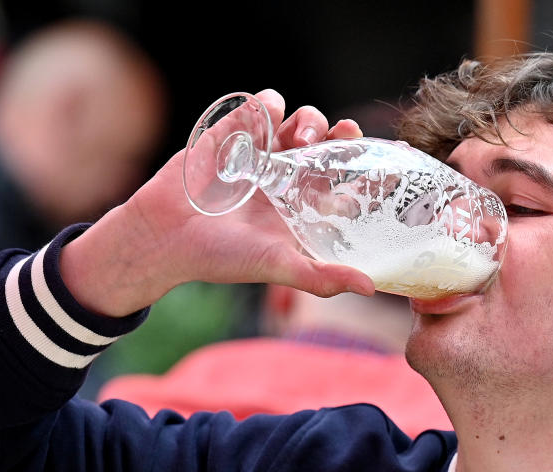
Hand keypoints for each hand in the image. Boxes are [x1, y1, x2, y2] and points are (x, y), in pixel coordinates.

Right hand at [61, 90, 373, 316]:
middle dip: (341, 134)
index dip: (366, 169)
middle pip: (328, 146)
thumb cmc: (221, 258)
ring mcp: (262, 155)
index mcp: (304, 208)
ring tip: (300, 136)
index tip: (388, 159)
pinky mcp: (234, 135)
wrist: (164, 236)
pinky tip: (269, 113)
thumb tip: (369, 287)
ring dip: (308, 122)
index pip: (346, 183)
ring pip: (300, 123)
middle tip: (345, 132)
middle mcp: (288, 180)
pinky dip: (268, 104)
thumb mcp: (277, 266)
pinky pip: (260, 108)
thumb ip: (322, 276)